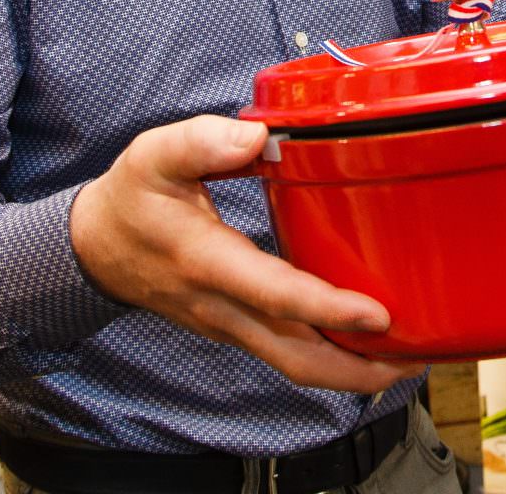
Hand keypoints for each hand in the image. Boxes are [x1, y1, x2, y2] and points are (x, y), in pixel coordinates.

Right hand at [69, 115, 424, 394]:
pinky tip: (362, 340)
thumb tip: (256, 136)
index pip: (276, 296)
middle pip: (296, 356)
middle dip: (357, 369)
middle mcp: (222, 306)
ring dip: (349, 370)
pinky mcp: (235, 327)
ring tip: (404, 358)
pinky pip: (286, 353)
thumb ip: (203, 141)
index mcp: (207, 262)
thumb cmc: (131, 199)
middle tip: (413, 359)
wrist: (92, 248)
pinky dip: (328, 356)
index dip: (328, 309)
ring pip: (294, 363)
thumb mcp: (154, 155)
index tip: (378, 314)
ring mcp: (229, 324)